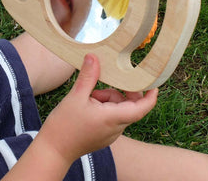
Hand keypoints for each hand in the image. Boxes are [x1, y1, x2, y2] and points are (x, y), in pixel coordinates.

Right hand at [38, 54, 157, 163]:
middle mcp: (116, 128)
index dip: (150, 96)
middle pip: (128, 105)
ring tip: (88, 97)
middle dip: (117, 92)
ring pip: (118, 109)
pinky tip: (87, 105)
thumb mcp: (76, 96)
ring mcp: (110, 133)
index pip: (141, 108)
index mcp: (113, 118)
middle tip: (100, 85)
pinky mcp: (104, 135)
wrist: (53, 150)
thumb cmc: (64, 125)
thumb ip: (88, 76)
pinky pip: (111, 117)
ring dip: (107, 99)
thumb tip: (94, 57)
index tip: (154, 83)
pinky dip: (103, 107)